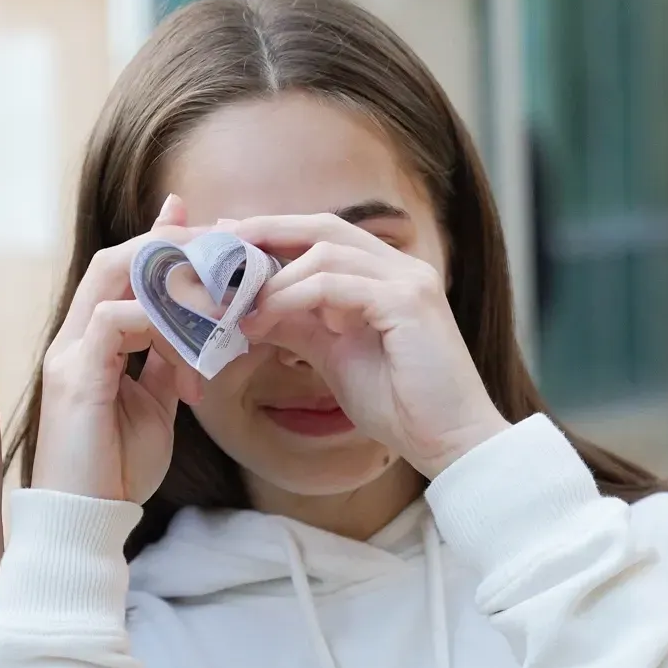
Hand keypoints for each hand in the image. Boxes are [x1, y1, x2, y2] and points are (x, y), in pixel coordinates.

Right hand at [32, 197, 202, 504]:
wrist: (88, 522)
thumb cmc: (118, 469)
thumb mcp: (156, 405)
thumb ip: (167, 362)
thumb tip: (195, 328)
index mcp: (91, 343)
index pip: (121, 269)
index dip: (161, 238)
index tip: (209, 226)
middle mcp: (74, 339)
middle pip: (116, 259)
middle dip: (173, 244)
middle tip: (225, 247)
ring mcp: (70, 355)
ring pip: (114, 278)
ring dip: (175, 281)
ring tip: (223, 297)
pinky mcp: (76, 379)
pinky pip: (114, 321)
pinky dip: (160, 323)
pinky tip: (197, 346)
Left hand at [235, 215, 507, 477]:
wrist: (450, 442)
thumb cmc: (400, 404)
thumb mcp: (333, 355)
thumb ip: (298, 324)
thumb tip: (249, 308)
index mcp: (387, 275)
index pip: (323, 235)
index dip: (273, 232)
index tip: (223, 241)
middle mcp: (401, 267)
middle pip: (323, 226)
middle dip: (265, 231)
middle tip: (216, 246)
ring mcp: (408, 280)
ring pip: (326, 251)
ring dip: (274, 277)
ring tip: (238, 306)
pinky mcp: (407, 302)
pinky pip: (336, 285)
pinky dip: (293, 297)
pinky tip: (265, 320)